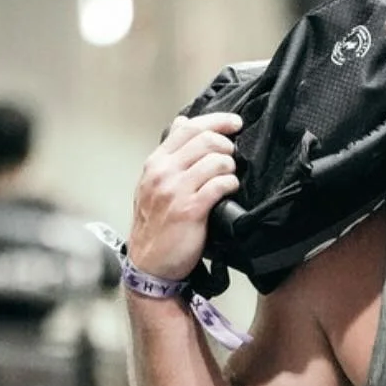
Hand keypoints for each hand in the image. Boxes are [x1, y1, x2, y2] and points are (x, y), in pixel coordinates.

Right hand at [127, 112, 242, 280]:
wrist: (150, 264)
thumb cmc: (156, 226)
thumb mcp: (154, 184)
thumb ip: (170, 155)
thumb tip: (182, 122)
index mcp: (155, 163)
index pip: (187, 127)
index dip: (216, 120)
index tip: (235, 122)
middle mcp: (163, 172)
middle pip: (204, 139)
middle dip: (226, 143)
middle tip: (234, 154)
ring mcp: (175, 191)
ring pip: (214, 160)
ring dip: (229, 165)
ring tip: (230, 175)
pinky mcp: (190, 210)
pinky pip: (218, 185)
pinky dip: (230, 183)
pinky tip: (231, 189)